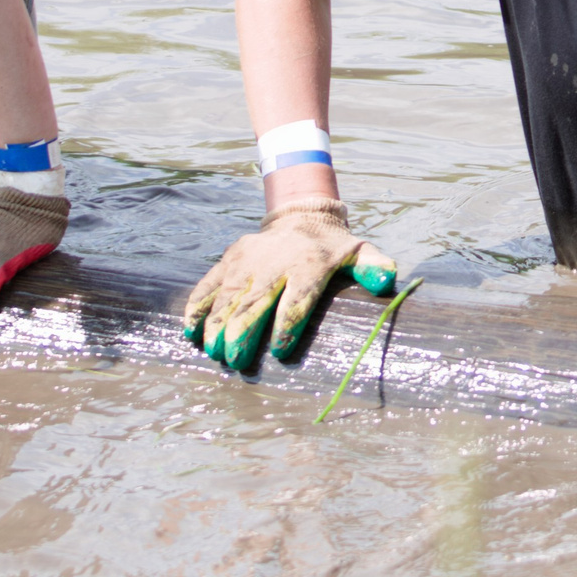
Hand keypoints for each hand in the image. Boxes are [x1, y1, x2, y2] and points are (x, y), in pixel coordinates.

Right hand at [182, 198, 397, 371]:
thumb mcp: (359, 253)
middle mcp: (274, 263)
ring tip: (214, 352)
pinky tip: (190, 332)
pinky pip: (207, 285)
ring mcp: (247, 261)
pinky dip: (196, 307)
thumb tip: (387, 281)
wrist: (301, 216)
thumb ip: (374, 267)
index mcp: (308, 265)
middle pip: (255, 301)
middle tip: (236, 360)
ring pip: (227, 296)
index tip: (280, 352)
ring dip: (218, 325)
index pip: (297, 299)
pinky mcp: (228, 260)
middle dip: (244, 332)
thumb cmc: (332, 248)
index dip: (287, 326)